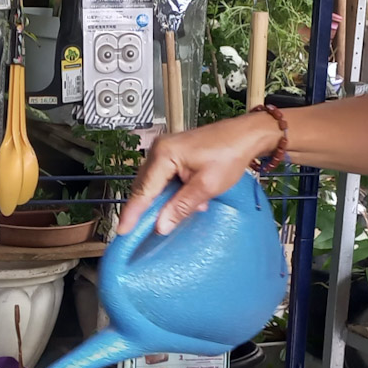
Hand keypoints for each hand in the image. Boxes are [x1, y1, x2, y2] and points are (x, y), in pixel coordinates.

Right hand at [115, 112, 281, 235]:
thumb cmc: (229, 155)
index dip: (132, 213)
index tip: (121, 232)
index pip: (144, 190)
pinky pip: (163, 178)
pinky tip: (185, 201)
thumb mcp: (207, 186)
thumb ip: (181, 206)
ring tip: (174, 214)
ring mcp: (164, 150)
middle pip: (144, 187)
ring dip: (162, 201)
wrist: (245, 135)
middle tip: (142, 232)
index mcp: (164, 154)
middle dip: (146, 209)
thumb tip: (160, 226)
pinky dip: (170, 193)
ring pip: (153, 184)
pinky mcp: (172, 154)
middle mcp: (159, 149)